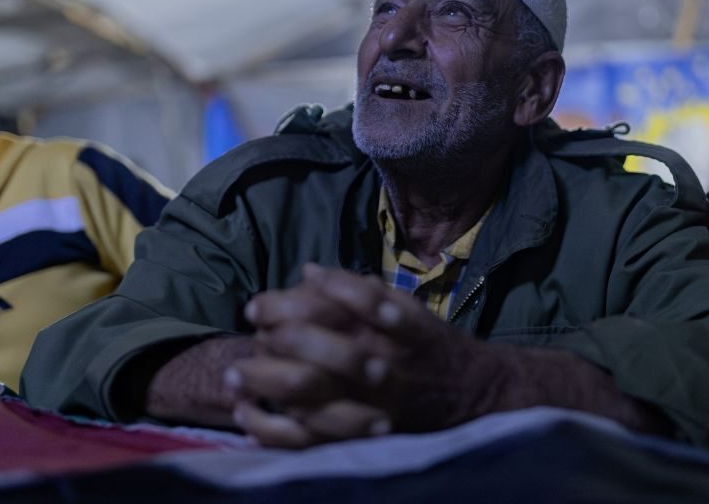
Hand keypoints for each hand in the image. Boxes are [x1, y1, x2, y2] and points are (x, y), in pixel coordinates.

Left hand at [227, 264, 495, 447]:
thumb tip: (308, 272)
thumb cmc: (428, 345)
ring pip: (309, 392)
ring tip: (235, 375)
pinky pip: (311, 437)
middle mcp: (378, 359)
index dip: (286, 302)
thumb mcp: (404, 305)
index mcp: (386, 323)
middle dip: (274, 336)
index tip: (258, 305)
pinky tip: (248, 416)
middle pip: (313, 344)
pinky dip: (274, 428)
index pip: (328, 306)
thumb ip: (358, 288)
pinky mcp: (361, 436)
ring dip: (265, 381)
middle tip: (249, 334)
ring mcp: (370, 401)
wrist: (473, 394)